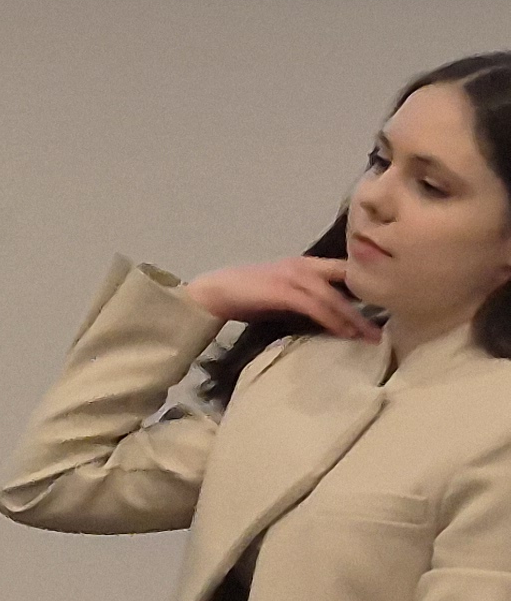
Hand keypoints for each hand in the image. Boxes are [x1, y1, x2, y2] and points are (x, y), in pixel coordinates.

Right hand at [181, 255, 374, 337]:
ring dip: (355, 318)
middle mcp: (304, 266)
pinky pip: (316, 306)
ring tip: (371, 336)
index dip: (367, 283)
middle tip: (388, 327)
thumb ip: (304, 298)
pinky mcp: (284, 290)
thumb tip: (328, 316)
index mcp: (305, 264)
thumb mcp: (281, 293)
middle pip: (347, 282)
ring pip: (335, 297)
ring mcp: (294, 276)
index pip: (345, 269)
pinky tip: (345, 333)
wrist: (212, 291)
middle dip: (370, 304)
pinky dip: (333, 320)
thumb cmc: (243, 294)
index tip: (388, 303)